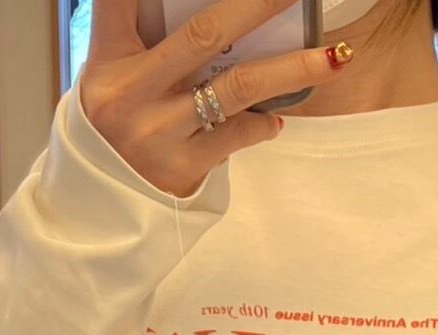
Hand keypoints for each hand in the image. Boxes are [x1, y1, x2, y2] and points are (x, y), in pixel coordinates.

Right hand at [81, 0, 353, 197]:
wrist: (104, 210)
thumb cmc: (116, 130)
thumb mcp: (114, 79)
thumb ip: (144, 42)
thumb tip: (207, 18)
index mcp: (109, 59)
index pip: (120, 2)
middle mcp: (131, 92)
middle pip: (205, 34)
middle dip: (257, 6)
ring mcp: (159, 132)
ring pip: (238, 87)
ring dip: (293, 69)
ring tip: (334, 57)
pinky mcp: (183, 167)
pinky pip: (239, 134)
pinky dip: (264, 123)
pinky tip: (277, 119)